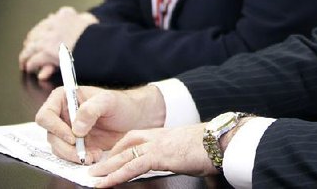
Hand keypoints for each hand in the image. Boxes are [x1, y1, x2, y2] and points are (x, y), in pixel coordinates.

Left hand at [19, 6, 98, 79]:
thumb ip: (85, 18)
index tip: (43, 31)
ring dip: (26, 55)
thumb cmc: (99, 35)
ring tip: (24, 61)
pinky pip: (34, 60)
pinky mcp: (47, 52)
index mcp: (66, 15)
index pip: (50, 19)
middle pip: (36, 33)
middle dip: (31, 41)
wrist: (100, 44)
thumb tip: (83, 17)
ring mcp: (49, 38)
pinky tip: (29, 68)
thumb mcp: (92, 21)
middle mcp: (54, 25)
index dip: (45, 27)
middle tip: (28, 48)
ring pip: (31, 47)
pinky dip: (30, 65)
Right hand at [35, 84, 166, 164]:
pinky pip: (69, 155)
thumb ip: (91, 109)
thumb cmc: (123, 104)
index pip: (45, 115)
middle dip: (66, 148)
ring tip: (94, 155)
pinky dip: (80, 159)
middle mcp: (62, 115)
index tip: (72, 137)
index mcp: (64, 98)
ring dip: (74, 155)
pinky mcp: (76, 144)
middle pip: (50, 136)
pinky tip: (95, 156)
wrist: (135, 119)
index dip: (55, 128)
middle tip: (83, 153)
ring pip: (58, 148)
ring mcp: (67, 131)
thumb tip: (76, 128)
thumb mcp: (109, 101)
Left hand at [88, 124, 213, 186]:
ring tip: (93, 177)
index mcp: (168, 134)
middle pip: (129, 143)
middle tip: (96, 167)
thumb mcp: (193, 150)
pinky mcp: (160, 155)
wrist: (224, 140)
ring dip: (107, 167)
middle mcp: (160, 136)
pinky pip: (131, 166)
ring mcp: (159, 144)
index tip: (113, 157)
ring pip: (126, 154)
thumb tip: (190, 164)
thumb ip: (184, 156)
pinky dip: (115, 175)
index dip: (123, 147)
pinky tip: (105, 183)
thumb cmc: (215, 146)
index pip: (139, 138)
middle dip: (111, 155)